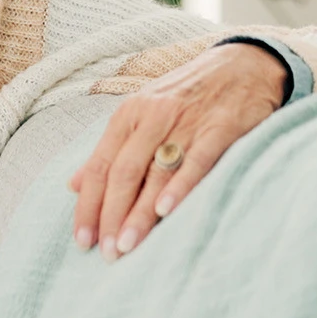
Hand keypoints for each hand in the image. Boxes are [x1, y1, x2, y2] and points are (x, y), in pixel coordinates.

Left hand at [68, 42, 286, 260]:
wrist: (244, 63)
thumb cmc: (186, 95)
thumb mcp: (141, 113)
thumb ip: (110, 150)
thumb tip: (72, 184)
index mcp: (128, 116)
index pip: (99, 166)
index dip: (88, 205)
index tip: (83, 241)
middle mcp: (151, 117)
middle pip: (123, 173)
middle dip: (111, 215)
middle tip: (108, 253)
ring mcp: (186, 121)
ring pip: (155, 172)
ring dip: (140, 213)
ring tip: (129, 245)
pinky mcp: (220, 127)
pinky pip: (197, 160)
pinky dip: (180, 186)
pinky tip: (167, 211)